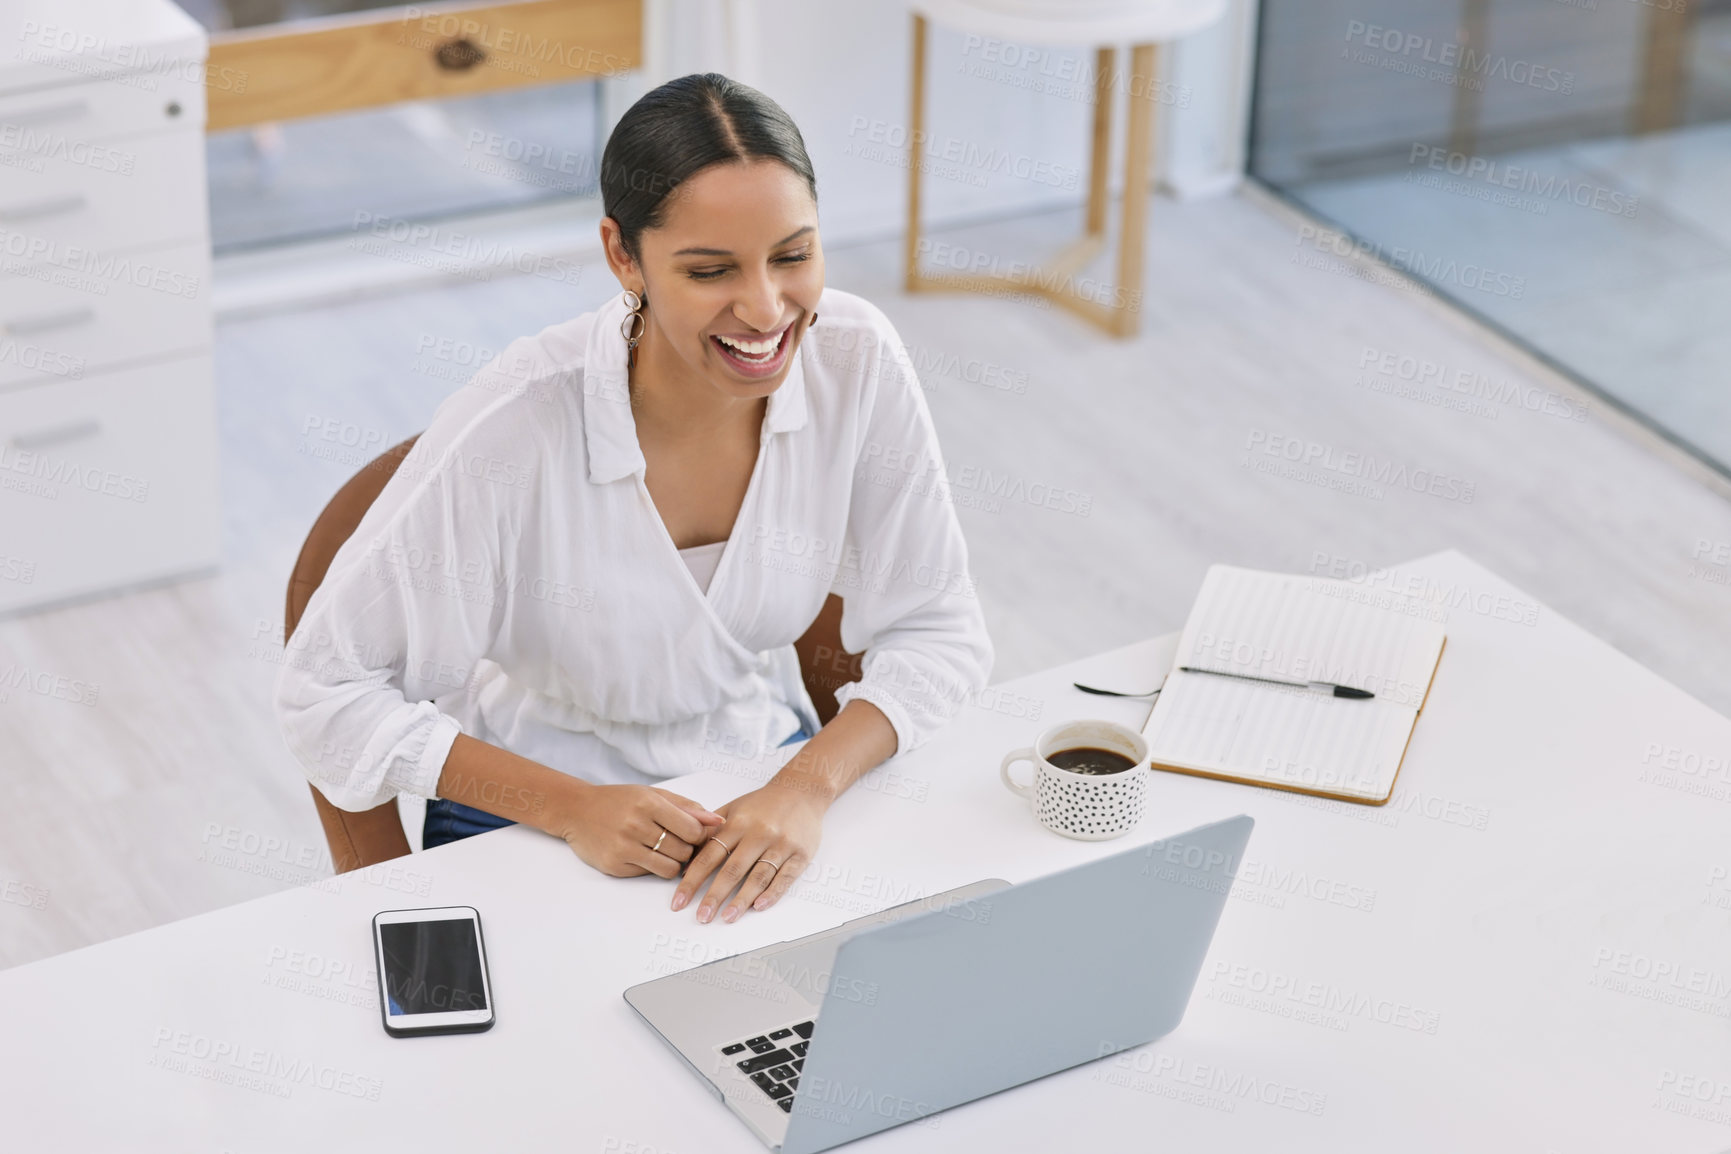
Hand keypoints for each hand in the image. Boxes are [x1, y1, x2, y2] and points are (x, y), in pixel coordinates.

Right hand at [553, 783, 723, 878]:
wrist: (576, 811)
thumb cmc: (618, 801)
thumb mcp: (653, 795)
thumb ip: (687, 808)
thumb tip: (718, 821)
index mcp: (648, 804)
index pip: (693, 830)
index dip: (699, 835)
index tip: (693, 833)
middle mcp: (635, 826)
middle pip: (683, 851)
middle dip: (686, 849)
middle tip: (676, 842)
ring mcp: (624, 848)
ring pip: (669, 869)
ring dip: (673, 862)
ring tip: (663, 849)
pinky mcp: (615, 866)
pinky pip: (649, 874)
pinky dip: (652, 867)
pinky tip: (643, 853)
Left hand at [672, 783, 827, 922]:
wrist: (802, 790)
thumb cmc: (764, 803)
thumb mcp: (733, 808)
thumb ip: (710, 832)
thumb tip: (686, 863)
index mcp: (738, 823)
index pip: (709, 856)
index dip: (692, 880)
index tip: (679, 901)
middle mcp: (759, 834)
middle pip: (732, 870)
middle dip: (714, 896)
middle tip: (701, 917)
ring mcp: (781, 844)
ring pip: (758, 876)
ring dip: (741, 900)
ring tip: (727, 918)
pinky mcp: (801, 854)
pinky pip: (785, 878)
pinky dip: (772, 894)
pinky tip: (759, 907)